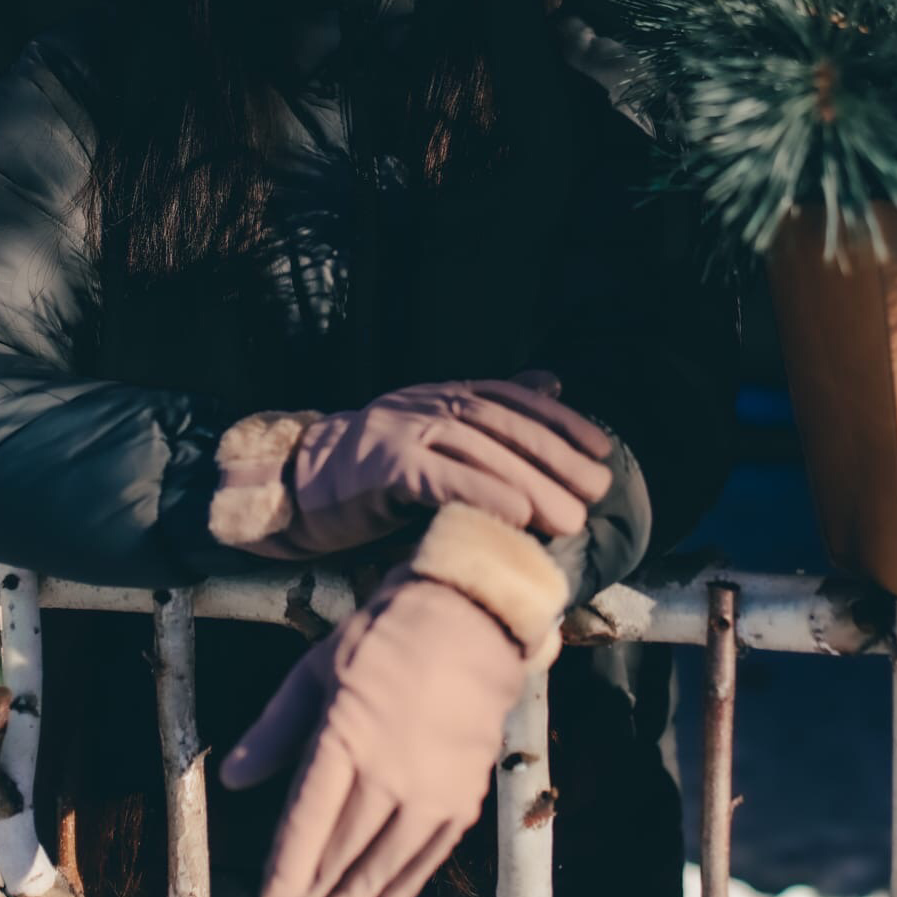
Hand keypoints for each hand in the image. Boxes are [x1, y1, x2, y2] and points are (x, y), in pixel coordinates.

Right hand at [208, 370, 612, 558]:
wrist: (295, 484)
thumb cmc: (371, 470)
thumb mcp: (434, 433)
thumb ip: (488, 412)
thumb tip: (552, 379)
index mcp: (442, 395)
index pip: (513, 400)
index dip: (561, 422)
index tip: (601, 451)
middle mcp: (426, 404)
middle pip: (504, 427)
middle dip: (556, 459)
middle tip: (597, 491)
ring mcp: (403, 431)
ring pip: (479, 453)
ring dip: (531, 485)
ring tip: (569, 517)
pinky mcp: (383, 467)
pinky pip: (441, 479)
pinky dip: (483, 494)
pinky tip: (516, 516)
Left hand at [218, 504, 566, 896]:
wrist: (469, 623)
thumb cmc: (383, 639)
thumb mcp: (315, 671)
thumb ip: (274, 730)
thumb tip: (232, 780)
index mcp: (343, 740)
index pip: (306, 824)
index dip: (286, 869)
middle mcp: (388, 775)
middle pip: (342, 850)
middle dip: (314, 885)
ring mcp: (430, 791)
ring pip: (384, 863)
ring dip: (354, 894)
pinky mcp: (464, 797)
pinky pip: (428, 857)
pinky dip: (403, 885)